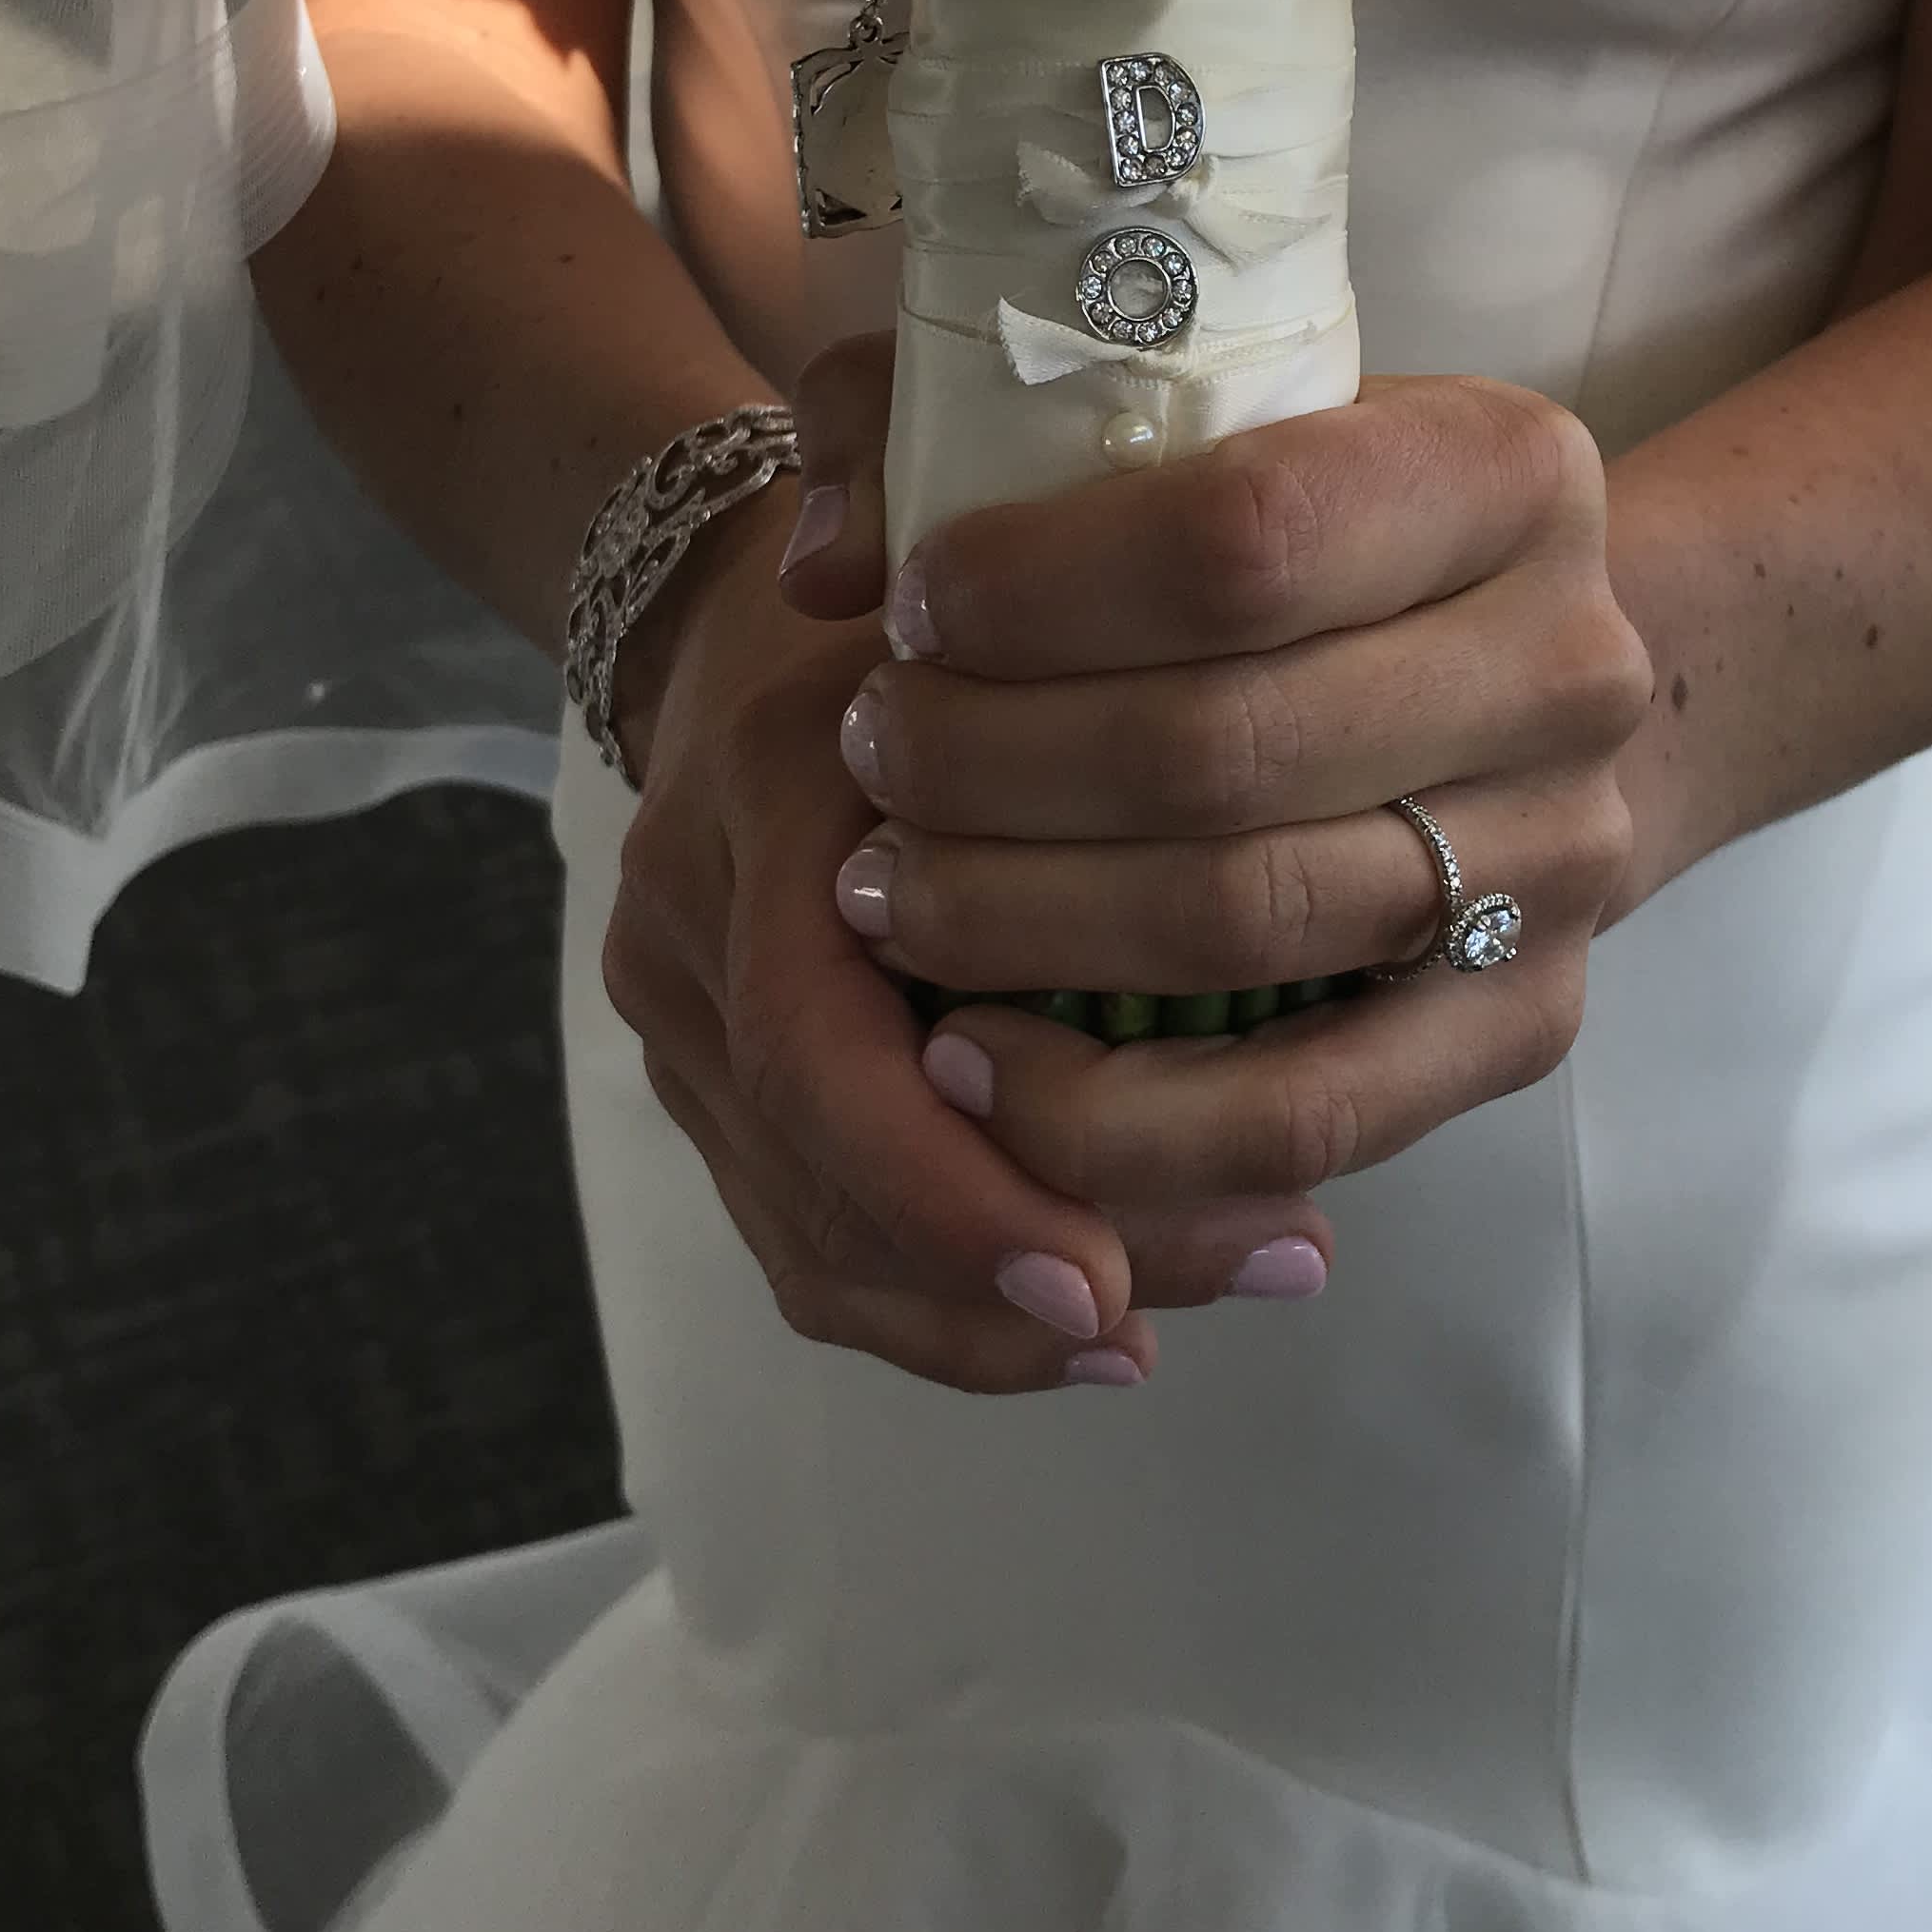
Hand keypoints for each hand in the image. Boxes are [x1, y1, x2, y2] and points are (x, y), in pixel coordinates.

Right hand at [597, 483, 1336, 1396]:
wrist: (725, 615)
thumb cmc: (917, 618)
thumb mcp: (1008, 616)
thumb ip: (1098, 714)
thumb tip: (1229, 870)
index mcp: (766, 804)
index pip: (820, 1056)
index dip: (956, 1196)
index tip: (1106, 1282)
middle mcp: (689, 924)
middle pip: (824, 1186)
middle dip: (1020, 1282)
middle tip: (1253, 1270)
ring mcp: (678, 1016)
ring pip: (813, 1243)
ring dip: (990, 1316)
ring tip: (1176, 1315)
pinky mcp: (707, 1076)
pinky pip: (806, 1236)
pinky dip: (940, 1304)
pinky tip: (1089, 1314)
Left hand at [789, 343, 1654, 1214]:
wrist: (1508, 687)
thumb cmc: (1290, 538)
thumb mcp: (1167, 416)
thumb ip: (961, 422)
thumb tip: (828, 562)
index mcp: (1501, 472)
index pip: (1245, 537)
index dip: (1037, 589)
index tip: (909, 609)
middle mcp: (1569, 667)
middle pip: (1223, 747)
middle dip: (988, 764)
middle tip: (872, 755)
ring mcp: (1561, 860)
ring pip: (1243, 925)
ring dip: (1015, 922)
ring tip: (887, 892)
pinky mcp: (1524, 1026)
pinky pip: (1299, 1113)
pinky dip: (1109, 1114)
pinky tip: (975, 1060)